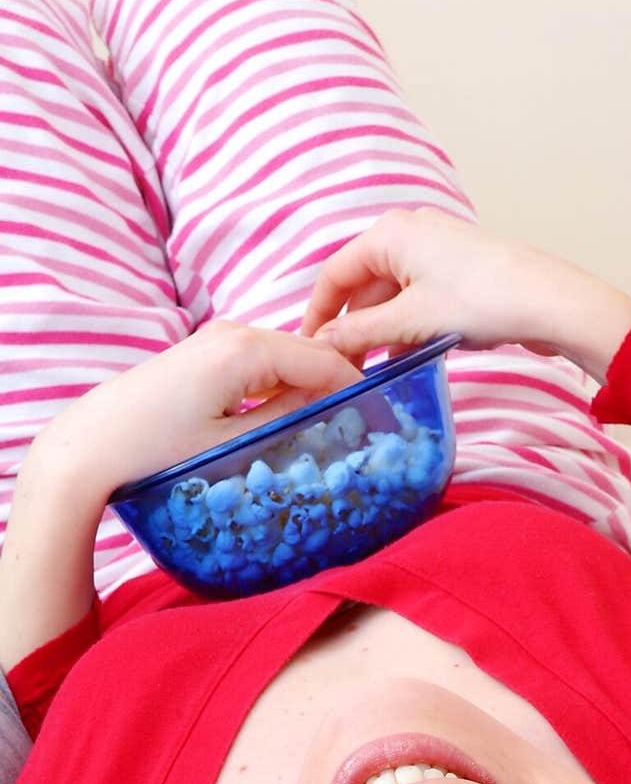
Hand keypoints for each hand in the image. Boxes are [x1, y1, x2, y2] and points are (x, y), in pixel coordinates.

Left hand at [32, 320, 362, 504]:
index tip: (384, 419)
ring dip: (307, 388)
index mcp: (246, 350)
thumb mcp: (233, 445)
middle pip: (307, 353)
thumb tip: (328, 411)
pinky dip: (279, 387)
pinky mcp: (202, 354)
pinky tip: (285, 419)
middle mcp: (233, 333)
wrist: (92, 446)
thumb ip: (286, 420)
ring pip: (284, 359)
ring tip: (328, 428)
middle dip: (337, 386)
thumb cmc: (157, 450)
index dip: (359, 388)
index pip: (326, 359)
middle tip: (363, 427)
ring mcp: (215, 340)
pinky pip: (259, 365)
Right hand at [301, 207, 630, 383]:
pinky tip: (407, 359)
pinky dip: (407, 328)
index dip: (318, 316)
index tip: (307, 351)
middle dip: (352, 328)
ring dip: (381, 333)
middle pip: (363, 285)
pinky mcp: (458, 271)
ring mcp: (437, 250)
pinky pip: (418, 299)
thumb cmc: (480, 301)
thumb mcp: (409, 322)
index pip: (335, 275)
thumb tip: (321, 345)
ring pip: (392, 296)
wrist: (549, 302)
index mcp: (389, 234)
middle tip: (342, 369)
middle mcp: (410, 233)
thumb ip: (360, 334)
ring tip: (374, 372)